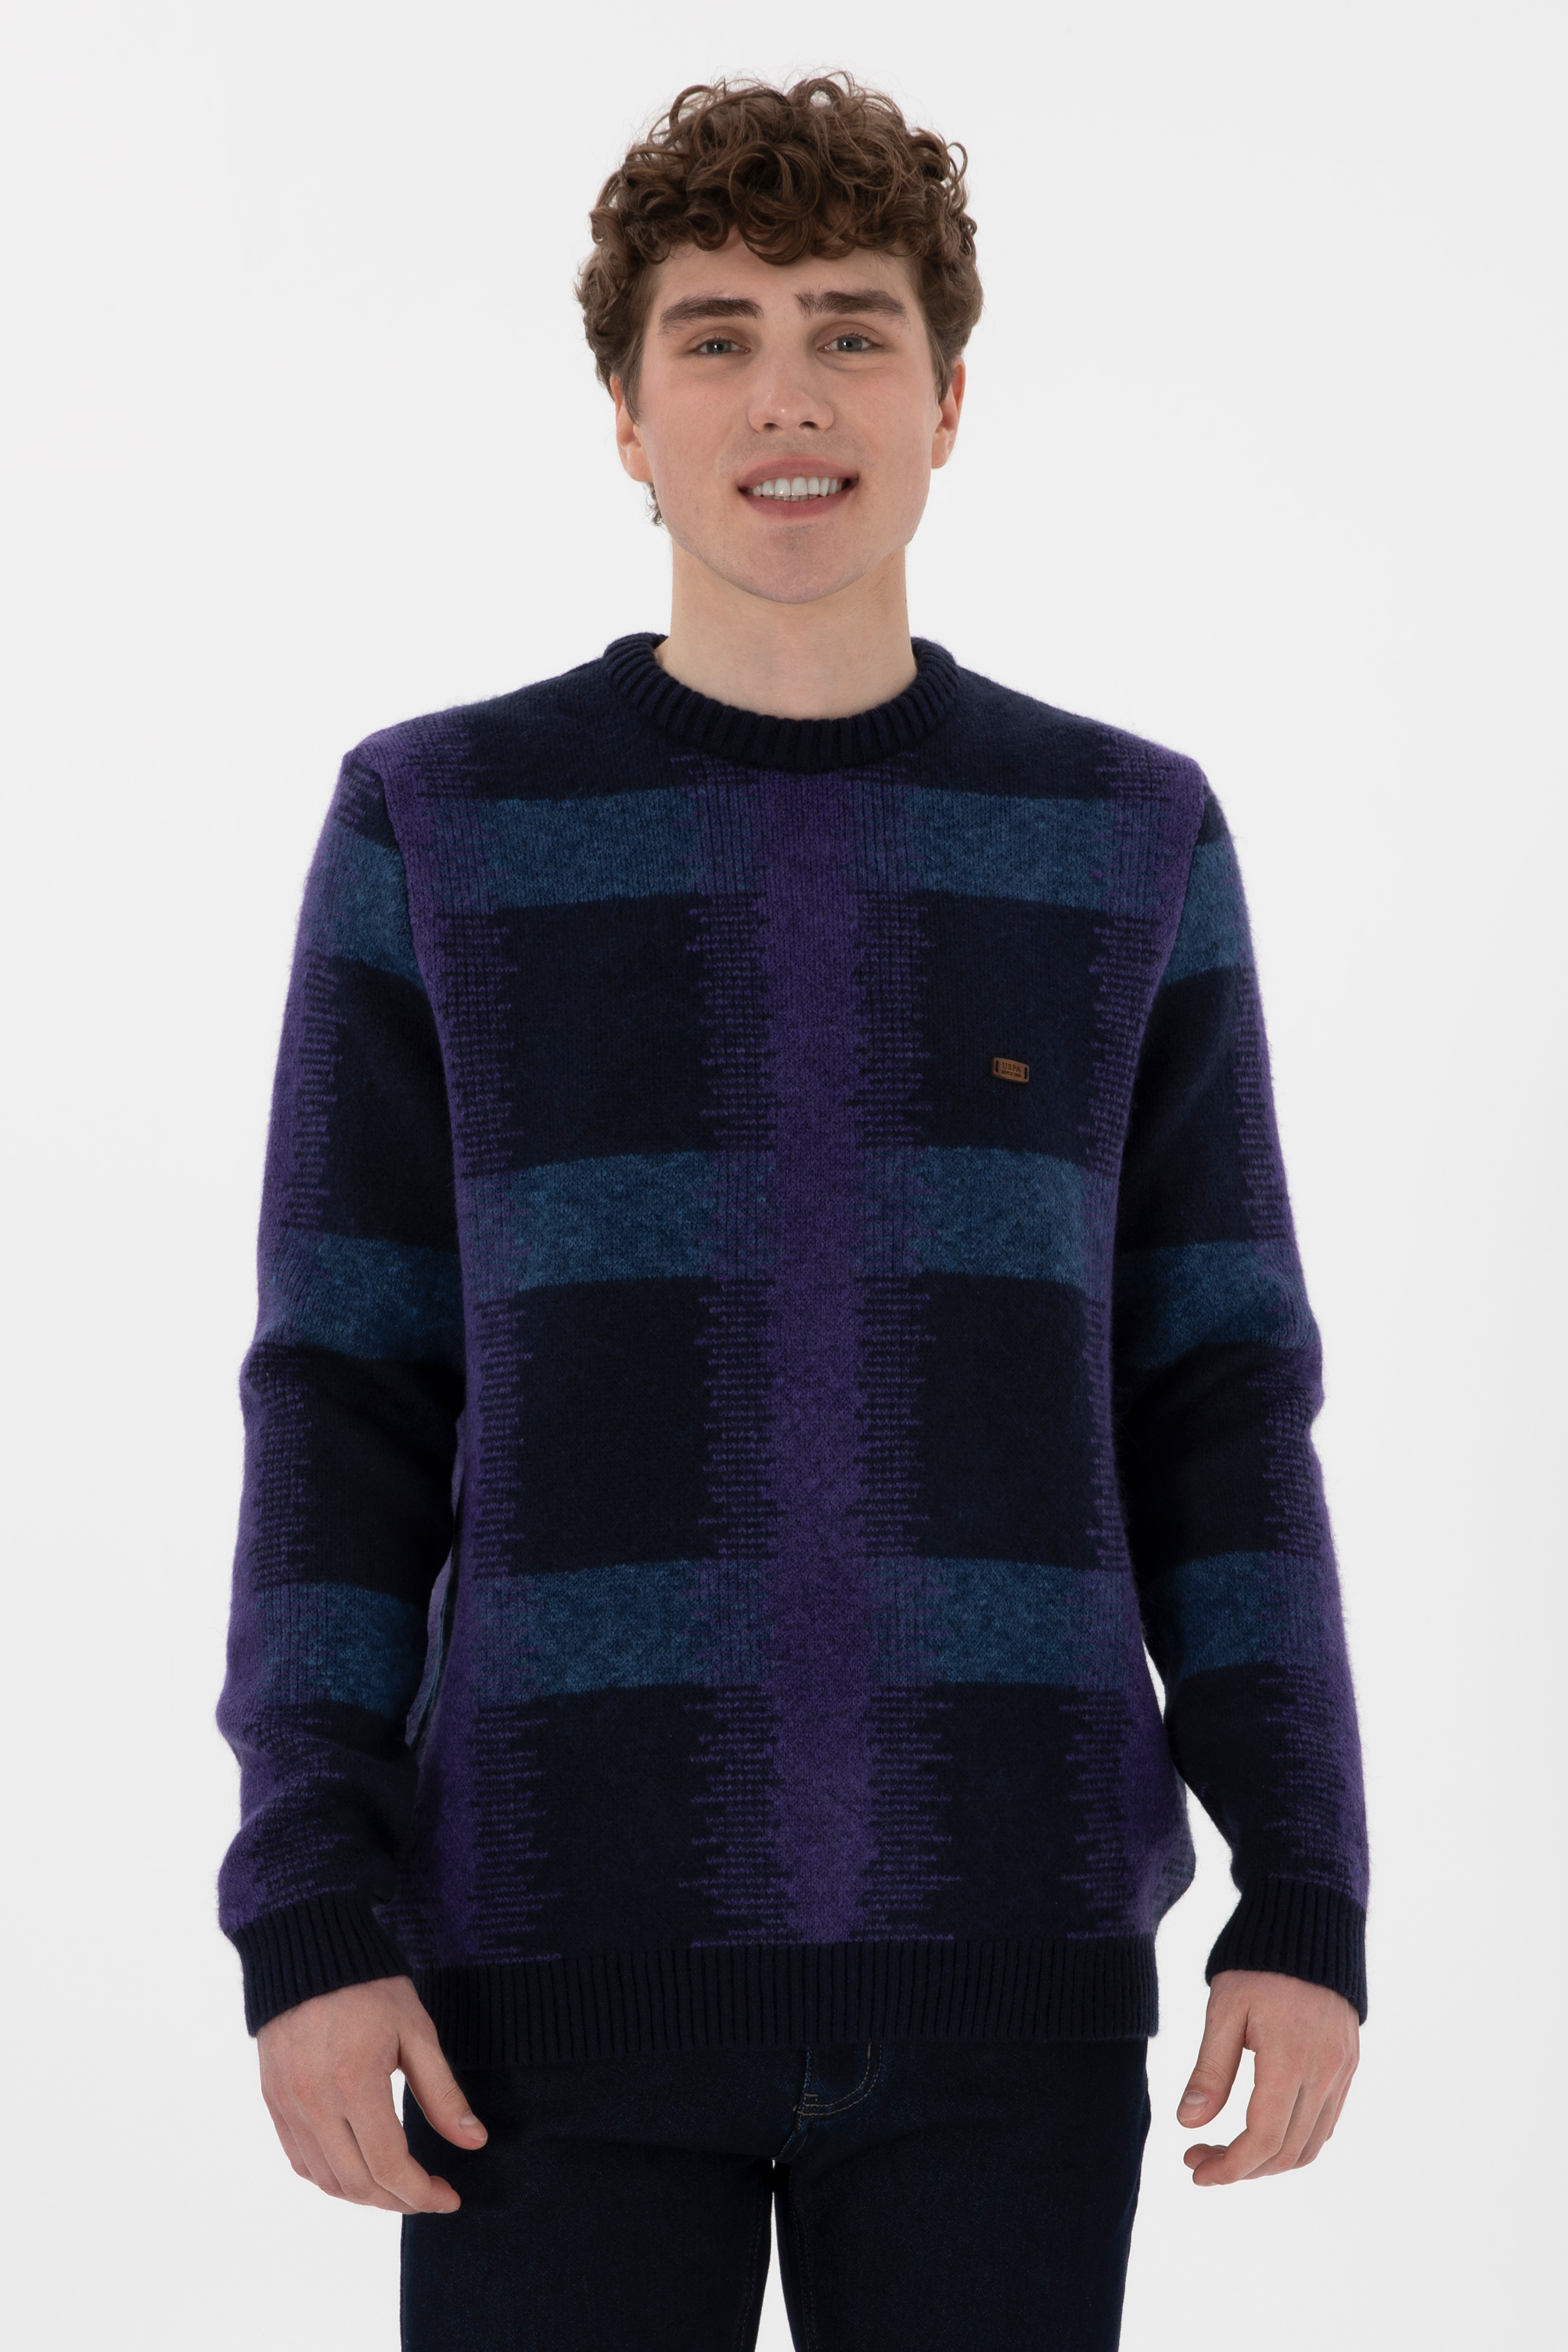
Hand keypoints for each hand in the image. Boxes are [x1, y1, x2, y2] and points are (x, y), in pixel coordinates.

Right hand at [257, 1974, 486, 2211]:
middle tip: (430, 2195)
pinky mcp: (273, 2101)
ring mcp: (287, 2105)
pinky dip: (331, 2179)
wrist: (305, 1948)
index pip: (390, 2167)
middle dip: (399, 2201)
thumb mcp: (417, 2031)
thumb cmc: (368, 1986)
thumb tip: (474, 2143)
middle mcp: (313, 2103)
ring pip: (326, 2181)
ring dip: (365, 2196)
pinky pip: (300, 2161)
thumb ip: (443, 2093)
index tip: (450, 2198)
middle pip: (357, 2184)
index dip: (423, 2194)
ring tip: (399, 2186)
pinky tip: (358, 2170)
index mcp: (353, 2084)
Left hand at [1176, 1968, 1358, 2184]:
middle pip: (1287, 2152)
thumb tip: (1188, 2125)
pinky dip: (1295, 2140)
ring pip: (1311, 2144)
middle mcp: (1325, 2073)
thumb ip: (1210, 2070)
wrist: (1309, 1924)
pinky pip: (1326, 2122)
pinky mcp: (1348, 2064)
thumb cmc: (1257, 1964)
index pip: (1262, 2140)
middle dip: (1242, 2168)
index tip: (1194, 2169)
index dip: (1228, 2167)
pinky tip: (1262, 2129)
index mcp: (1290, 2060)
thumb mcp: (1224, 2010)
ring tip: (1228, 2150)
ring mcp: (1341, 2071)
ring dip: (1269, 2161)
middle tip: (1200, 2158)